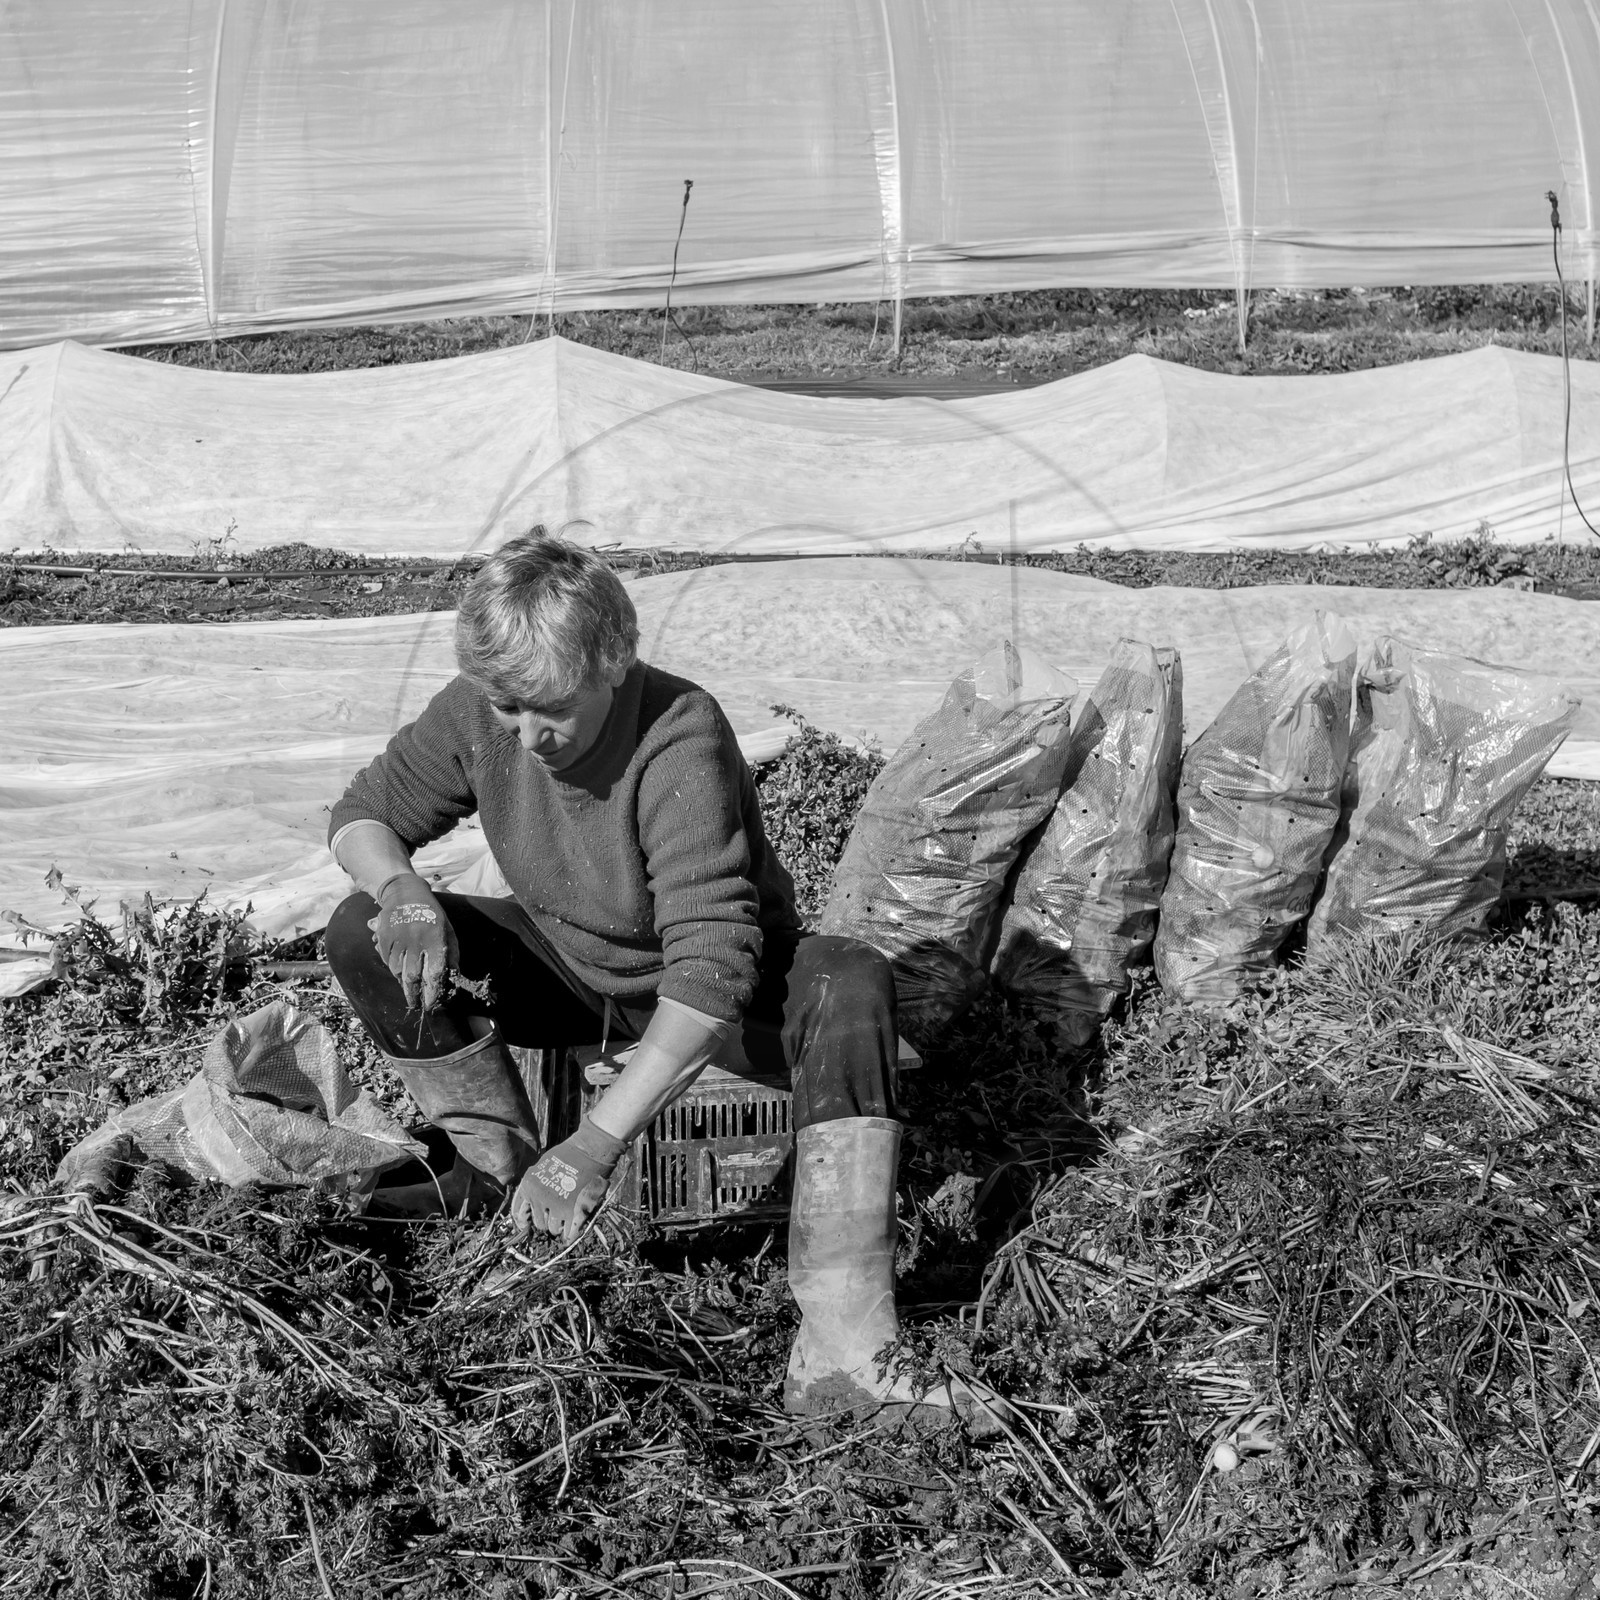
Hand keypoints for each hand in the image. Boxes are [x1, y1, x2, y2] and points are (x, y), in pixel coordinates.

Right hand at [367, 872, 458, 1010]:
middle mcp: (415, 940)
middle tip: (416, 1005)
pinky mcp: (384, 936)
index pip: (435, 972)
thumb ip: (452, 954)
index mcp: (435, 939)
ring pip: (397, 970)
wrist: (406, 892)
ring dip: (402, 983)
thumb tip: (453, 977)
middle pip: (413, 976)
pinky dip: (392, 969)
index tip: (432, 1003)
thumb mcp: (448, 930)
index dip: (433, 991)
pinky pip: (386, 960)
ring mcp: (398, 938)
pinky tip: (398, 972)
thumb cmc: (432, 914)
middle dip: (414, 995)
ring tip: (408, 989)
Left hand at [512, 1118, 628, 1240]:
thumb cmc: (567, 1155)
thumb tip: (532, 1206)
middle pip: (539, 1223)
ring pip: (554, 1229)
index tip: (527, 1225)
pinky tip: (571, 1234)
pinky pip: (570, 1232)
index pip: (519, 1213)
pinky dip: (571, 1235)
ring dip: (560, 1227)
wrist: (589, 1149)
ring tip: (566, 1219)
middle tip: (554, 1216)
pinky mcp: (575, 1211)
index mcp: (529, 1187)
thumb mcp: (542, 1167)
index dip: (524, 1221)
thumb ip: (535, 1186)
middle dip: (546, 1221)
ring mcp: (557, 1206)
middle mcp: (539, 1198)